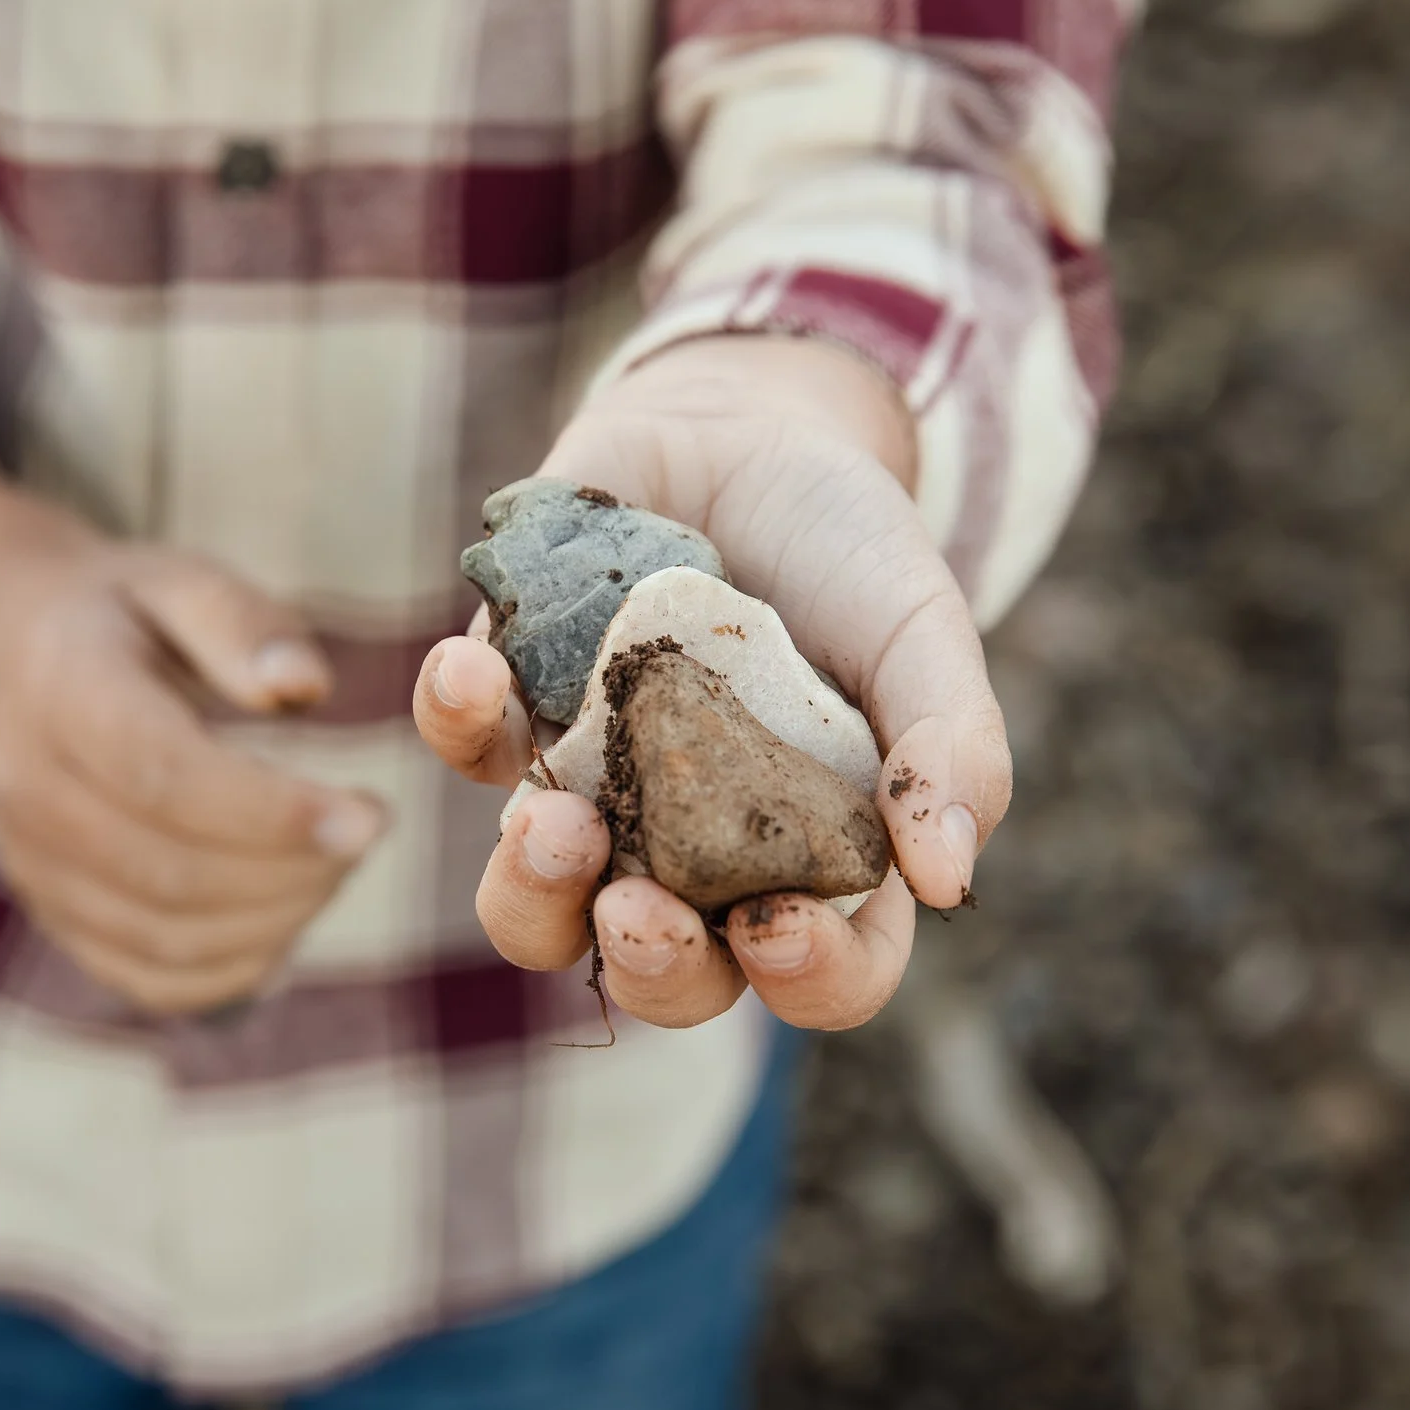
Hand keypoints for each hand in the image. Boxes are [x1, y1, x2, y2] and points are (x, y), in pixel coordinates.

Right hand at [0, 434, 385, 1015]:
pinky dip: (233, 970)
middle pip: (172, 872)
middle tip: (366, 831)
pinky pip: (148, 979)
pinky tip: (286, 918)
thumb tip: (304, 685)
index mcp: (61, 694)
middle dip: (294, 870)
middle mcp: (30, 790)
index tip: (370, 815)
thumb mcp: (184, 581)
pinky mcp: (53, 914)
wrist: (16, 651)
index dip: (273, 812)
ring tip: (334, 866)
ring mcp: (32, 865)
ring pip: (166, 938)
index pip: (165, 778)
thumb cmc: (127, 614)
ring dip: (276, 921)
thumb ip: (245, 627)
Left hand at [414, 337, 1010, 1031]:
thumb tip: (949, 879)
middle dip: (646, 965)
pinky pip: (466, 746)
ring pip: (536, 903)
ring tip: (550, 824)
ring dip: (529, 890)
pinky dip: (457, 716)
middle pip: (660, 972)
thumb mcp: (924, 630)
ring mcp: (599, 790)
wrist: (752, 429)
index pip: (820, 975)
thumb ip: (952, 747)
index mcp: (815, 861)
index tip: (777, 924)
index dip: (804, 979)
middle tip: (637, 912)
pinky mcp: (518, 710)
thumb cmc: (852, 549)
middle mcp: (697, 855)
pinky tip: (472, 666)